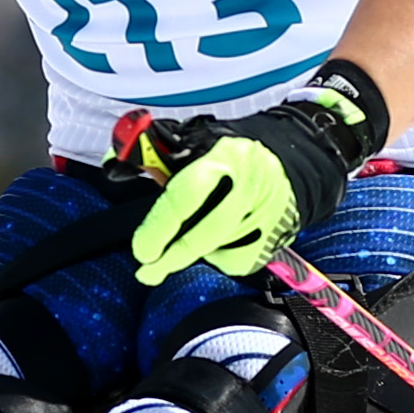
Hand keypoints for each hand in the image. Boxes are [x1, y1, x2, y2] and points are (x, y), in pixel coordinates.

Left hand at [124, 75, 377, 287]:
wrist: (297, 157)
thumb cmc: (234, 152)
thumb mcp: (196, 141)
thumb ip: (156, 155)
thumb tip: (116, 166)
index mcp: (223, 158)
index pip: (185, 197)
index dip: (159, 227)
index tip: (142, 250)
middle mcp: (248, 187)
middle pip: (204, 235)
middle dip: (172, 257)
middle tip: (148, 271)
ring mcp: (267, 214)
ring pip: (220, 250)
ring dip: (196, 253)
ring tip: (185, 244)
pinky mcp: (279, 235)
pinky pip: (241, 261)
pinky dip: (222, 258)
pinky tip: (216, 245)